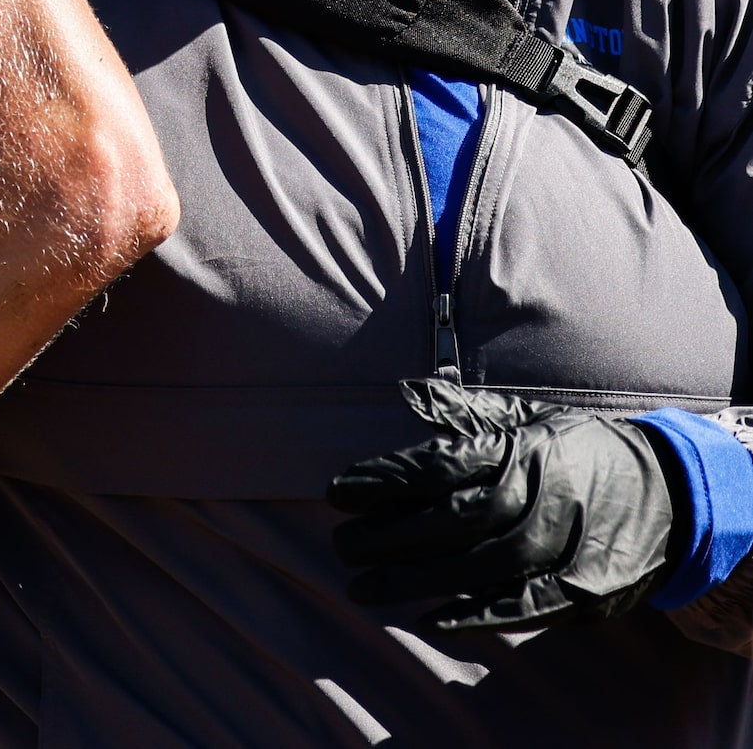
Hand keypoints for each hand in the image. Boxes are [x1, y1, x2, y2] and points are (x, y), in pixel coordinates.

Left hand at [330, 378, 675, 630]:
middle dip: (391, 535)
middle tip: (340, 545)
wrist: (673, 491)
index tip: (336, 493)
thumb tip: (409, 392)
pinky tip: (433, 618)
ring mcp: (568, 541)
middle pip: (455, 518)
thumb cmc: (579, 453)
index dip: (384, 481)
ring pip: (484, 564)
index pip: (440, 465)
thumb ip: (467, 415)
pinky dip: (481, 613)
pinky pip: (529, 603)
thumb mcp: (530, 421)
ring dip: (419, 580)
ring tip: (363, 587)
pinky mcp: (589, 584)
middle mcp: (541, 493)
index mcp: (520, 449)